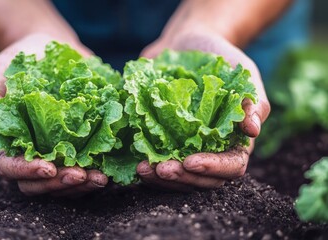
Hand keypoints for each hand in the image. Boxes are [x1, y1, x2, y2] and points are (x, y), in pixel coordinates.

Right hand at [0, 33, 107, 195]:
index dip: (27, 172)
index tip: (47, 168)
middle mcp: (33, 153)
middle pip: (40, 184)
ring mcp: (57, 152)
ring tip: (100, 179)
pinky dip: (97, 171)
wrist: (48, 49)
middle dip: (59, 184)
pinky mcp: (79, 146)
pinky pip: (86, 167)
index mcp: (9, 142)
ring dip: (82, 185)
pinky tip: (110, 170)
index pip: (11, 167)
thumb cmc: (18, 63)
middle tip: (80, 176)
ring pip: (64, 183)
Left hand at [137, 31, 269, 190]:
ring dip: (160, 179)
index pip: (231, 166)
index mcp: (234, 140)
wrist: (187, 44)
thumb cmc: (221, 58)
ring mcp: (184, 147)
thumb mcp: (242, 74)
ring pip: (177, 177)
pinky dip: (146, 166)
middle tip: (161, 169)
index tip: (191, 162)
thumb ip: (252, 102)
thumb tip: (252, 131)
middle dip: (182, 178)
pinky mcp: (161, 141)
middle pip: (200, 179)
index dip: (213, 168)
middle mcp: (209, 149)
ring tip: (143, 169)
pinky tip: (135, 163)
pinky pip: (155, 161)